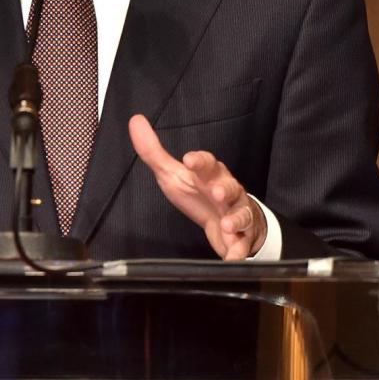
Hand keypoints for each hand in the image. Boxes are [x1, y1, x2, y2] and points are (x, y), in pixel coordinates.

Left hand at [128, 114, 265, 259]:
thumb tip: (135, 121)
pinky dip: (239, 251)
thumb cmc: (197, 193)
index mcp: (209, 174)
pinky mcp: (241, 236)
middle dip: (224, 189)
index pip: (207, 163)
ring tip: (228, 225)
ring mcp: (236, 213)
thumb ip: (153, 152)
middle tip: (217, 193)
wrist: (227, 220)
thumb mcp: (173, 174)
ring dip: (236, 219)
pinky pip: (242, 245)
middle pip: (230, 186)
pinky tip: (233, 258)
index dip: (200, 161)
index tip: (189, 160)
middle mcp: (227, 191)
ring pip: (242, 213)